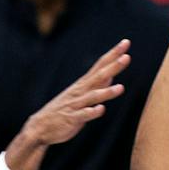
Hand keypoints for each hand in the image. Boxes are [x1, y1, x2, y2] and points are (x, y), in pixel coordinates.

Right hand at [3, 42, 130, 169]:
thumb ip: (96, 86)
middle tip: (127, 57)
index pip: (100, 65)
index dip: (113, 54)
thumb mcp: (82, 95)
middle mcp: (80, 91)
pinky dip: (92, 112)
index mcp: (84, 84)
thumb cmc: (65, 110)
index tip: (126, 42)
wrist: (41, 126)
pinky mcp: (72, 118)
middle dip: (113, 67)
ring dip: (106, 92)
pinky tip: (101, 109)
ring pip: (93, 96)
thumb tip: (111, 76)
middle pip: (99, 76)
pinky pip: (83, 115)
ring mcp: (76, 104)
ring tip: (121, 88)